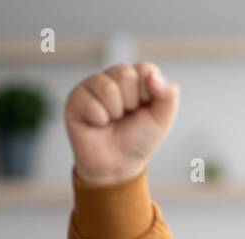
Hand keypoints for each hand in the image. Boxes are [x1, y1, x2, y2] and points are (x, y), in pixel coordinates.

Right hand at [65, 62, 179, 185]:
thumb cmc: (138, 139)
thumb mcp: (162, 120)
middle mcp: (114, 77)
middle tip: (126, 116)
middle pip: (126, 74)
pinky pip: (91, 102)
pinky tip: (98, 124)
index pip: (146, 69)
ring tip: (112, 120)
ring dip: (115, 112)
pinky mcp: (76, 96)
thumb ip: (168, 96)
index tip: (144, 109)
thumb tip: (154, 76)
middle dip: (131, 102)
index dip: (149, 94)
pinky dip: (99, 120)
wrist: (116, 164)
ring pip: (107, 87)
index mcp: (136, 78)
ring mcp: (93, 85)